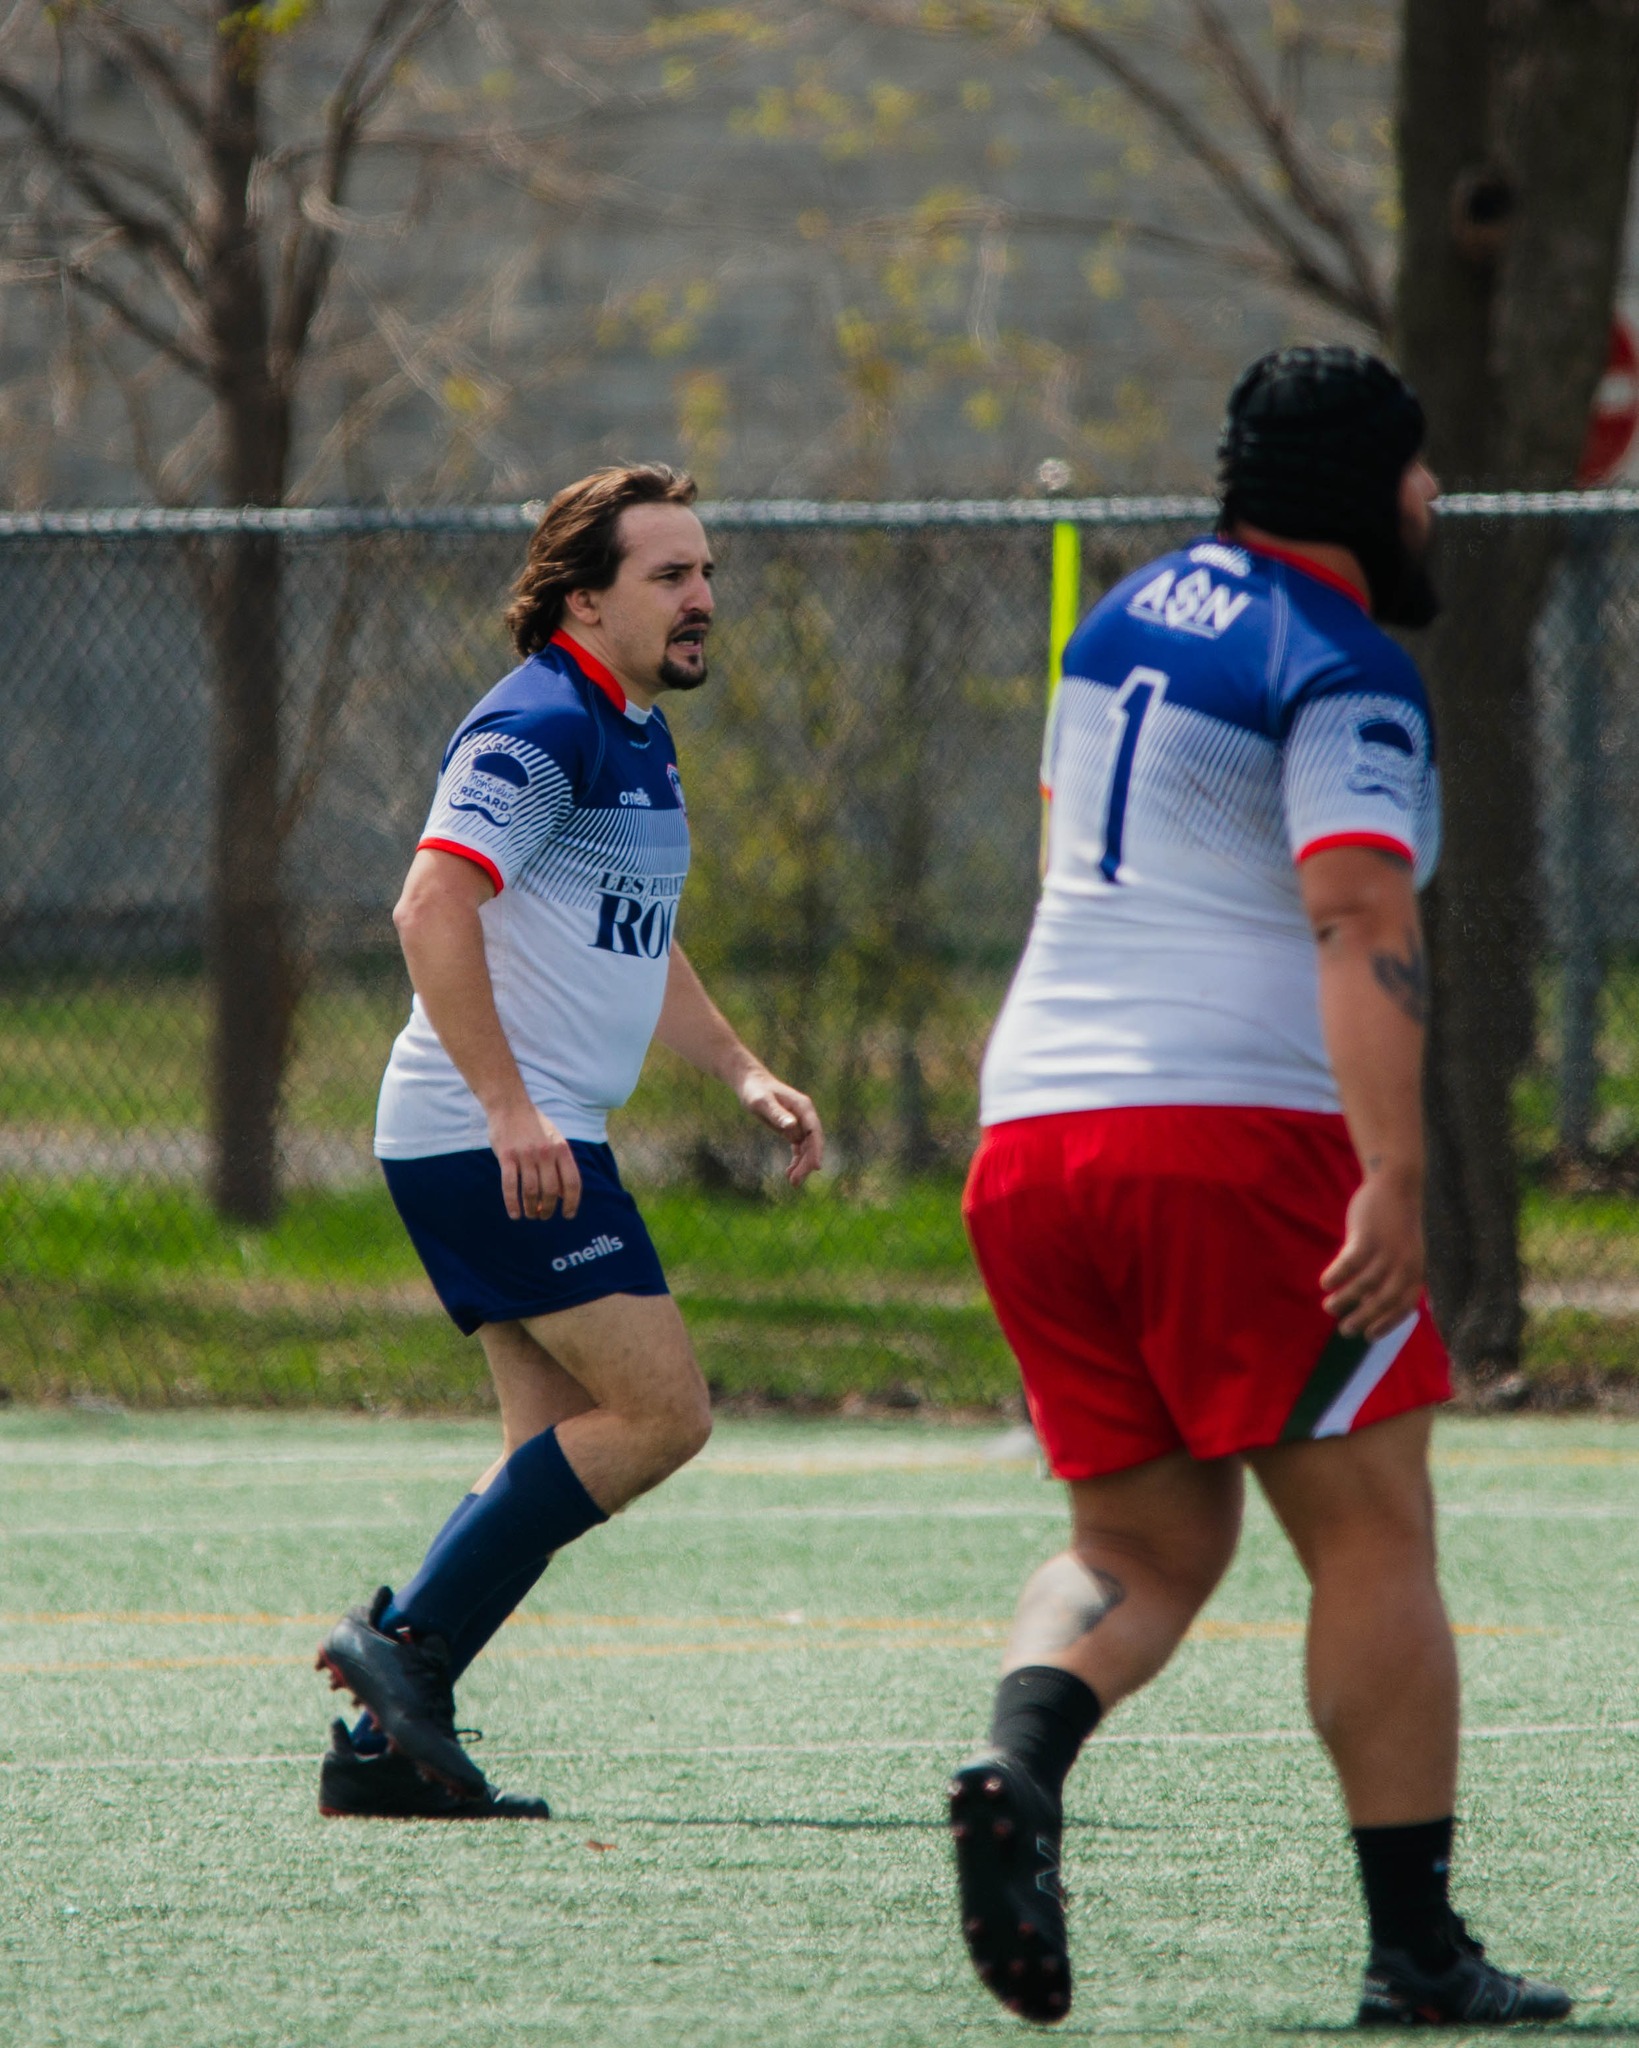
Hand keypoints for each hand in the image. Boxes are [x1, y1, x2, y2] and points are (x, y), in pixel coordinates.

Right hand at [487, 1099, 580, 1221]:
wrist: (509, 1104)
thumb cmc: (533, 1125)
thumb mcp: (554, 1139)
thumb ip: (561, 1164)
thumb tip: (564, 1194)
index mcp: (561, 1149)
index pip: (572, 1182)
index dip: (572, 1202)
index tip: (567, 1215)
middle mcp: (546, 1153)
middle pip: (551, 1191)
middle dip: (548, 1209)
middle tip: (543, 1216)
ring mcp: (526, 1155)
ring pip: (531, 1191)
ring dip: (531, 1209)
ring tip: (530, 1215)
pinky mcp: (507, 1156)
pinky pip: (510, 1186)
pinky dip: (513, 1203)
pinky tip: (515, 1214)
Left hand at [736, 1068, 823, 1186]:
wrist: (750, 1083)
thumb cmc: (755, 1090)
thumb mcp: (762, 1102)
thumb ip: (777, 1113)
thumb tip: (792, 1126)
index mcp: (803, 1107)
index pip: (814, 1131)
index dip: (816, 1149)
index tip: (816, 1167)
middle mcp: (805, 1115)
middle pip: (812, 1142)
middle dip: (807, 1162)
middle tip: (795, 1182)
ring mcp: (800, 1122)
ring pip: (807, 1147)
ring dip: (802, 1164)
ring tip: (793, 1182)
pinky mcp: (792, 1128)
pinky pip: (799, 1147)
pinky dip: (797, 1160)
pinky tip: (790, 1172)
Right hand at [1321, 1167, 1423, 1339]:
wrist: (1397, 1183)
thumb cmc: (1397, 1221)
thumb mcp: (1404, 1251)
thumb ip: (1394, 1276)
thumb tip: (1377, 1304)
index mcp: (1416, 1269)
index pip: (1404, 1306)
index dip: (1387, 1323)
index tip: (1370, 1336)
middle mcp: (1404, 1263)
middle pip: (1383, 1301)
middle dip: (1363, 1319)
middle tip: (1345, 1330)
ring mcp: (1386, 1250)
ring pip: (1363, 1285)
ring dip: (1344, 1300)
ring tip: (1328, 1307)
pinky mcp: (1367, 1236)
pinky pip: (1349, 1263)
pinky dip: (1336, 1276)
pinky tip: (1325, 1284)